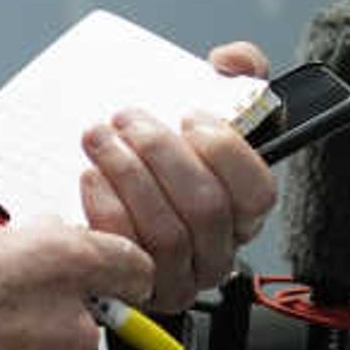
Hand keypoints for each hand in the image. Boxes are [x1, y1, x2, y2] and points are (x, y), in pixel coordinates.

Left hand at [77, 47, 277, 308]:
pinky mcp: (135, 287)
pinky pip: (127, 254)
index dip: (227, 152)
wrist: (93, 198)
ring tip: (99, 139)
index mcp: (243, 211)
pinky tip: (91, 177)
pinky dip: (107, 210)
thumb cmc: (161, 156)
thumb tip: (232, 61)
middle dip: (161, 154)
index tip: (190, 117)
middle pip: (206, 208)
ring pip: (168, 233)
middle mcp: (217, 250)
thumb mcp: (205, 110)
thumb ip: (238, 74)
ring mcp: (178, 276)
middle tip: (126, 118)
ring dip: (129, 176)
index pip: (259, 192)